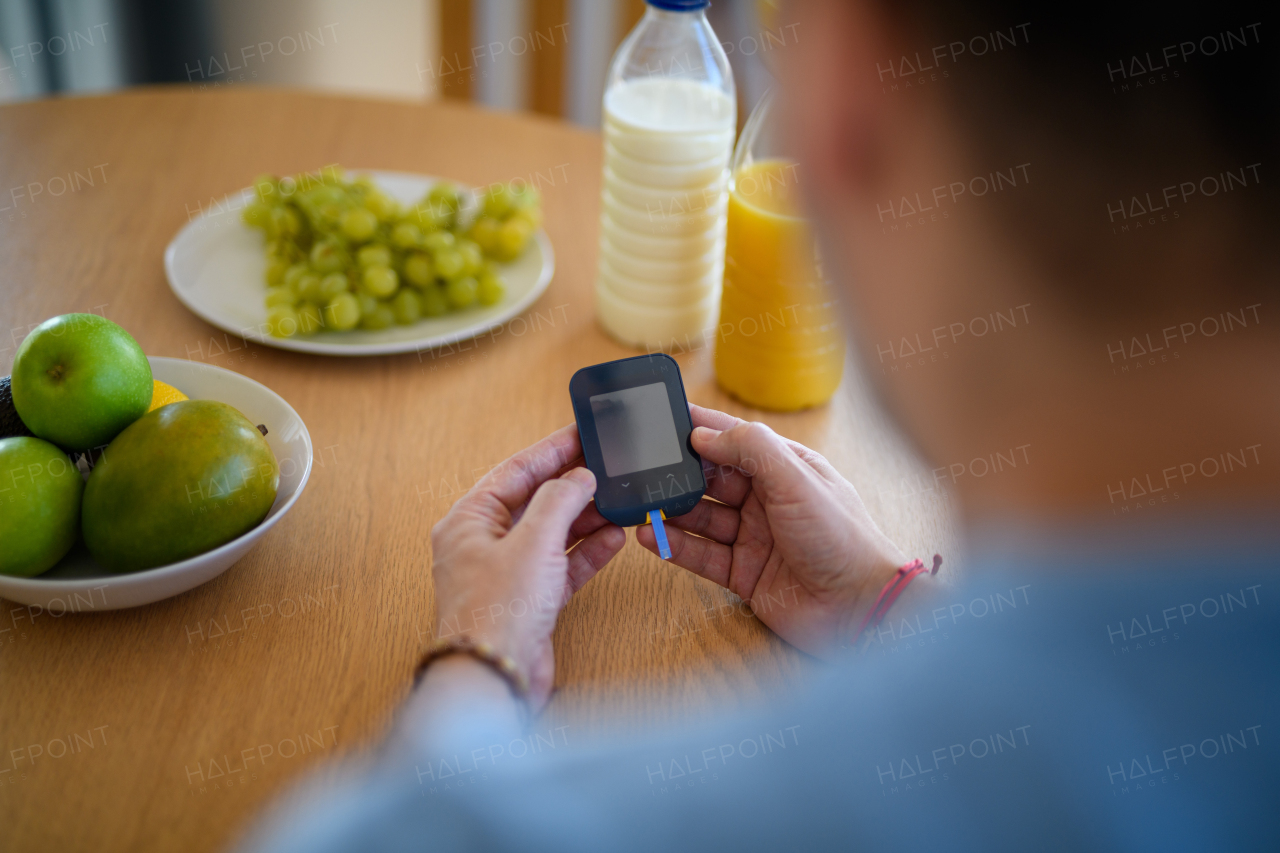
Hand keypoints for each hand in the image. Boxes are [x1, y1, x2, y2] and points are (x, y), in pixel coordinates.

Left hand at [429, 425, 624, 709]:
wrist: (495, 678)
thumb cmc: (495, 614)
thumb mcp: (532, 543)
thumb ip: (559, 502)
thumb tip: (578, 476)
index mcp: (468, 521)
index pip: (514, 471)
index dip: (550, 450)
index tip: (581, 434)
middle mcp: (484, 544)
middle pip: (534, 501)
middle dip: (572, 485)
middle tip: (606, 465)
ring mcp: (507, 573)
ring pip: (552, 533)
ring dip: (585, 518)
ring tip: (618, 500)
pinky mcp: (530, 600)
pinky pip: (562, 565)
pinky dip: (587, 551)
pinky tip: (613, 538)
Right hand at [636, 404, 912, 656]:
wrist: (861, 608)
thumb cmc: (842, 538)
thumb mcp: (796, 480)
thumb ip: (751, 449)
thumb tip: (702, 432)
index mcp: (786, 467)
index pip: (734, 439)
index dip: (699, 427)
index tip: (661, 417)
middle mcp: (767, 500)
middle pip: (711, 479)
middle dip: (678, 473)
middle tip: (641, 467)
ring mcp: (754, 537)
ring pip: (701, 517)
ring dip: (671, 511)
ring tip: (641, 504)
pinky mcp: (744, 574)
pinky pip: (701, 555)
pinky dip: (674, 545)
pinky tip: (651, 535)